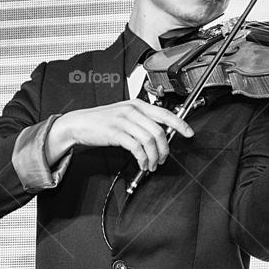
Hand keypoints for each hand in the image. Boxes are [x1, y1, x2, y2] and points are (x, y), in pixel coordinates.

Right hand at [46, 100, 193, 171]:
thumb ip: (142, 120)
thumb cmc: (102, 120)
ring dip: (154, 156)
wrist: (79, 123)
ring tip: (152, 164)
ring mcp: (124, 121)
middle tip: (163, 159)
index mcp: (137, 104)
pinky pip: (137, 148)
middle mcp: (132, 110)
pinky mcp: (116, 133)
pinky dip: (143, 159)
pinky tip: (142, 164)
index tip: (189, 133)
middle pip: (159, 130)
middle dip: (165, 148)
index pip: (165, 113)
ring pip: (150, 140)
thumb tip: (161, 134)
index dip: (180, 124)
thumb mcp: (124, 114)